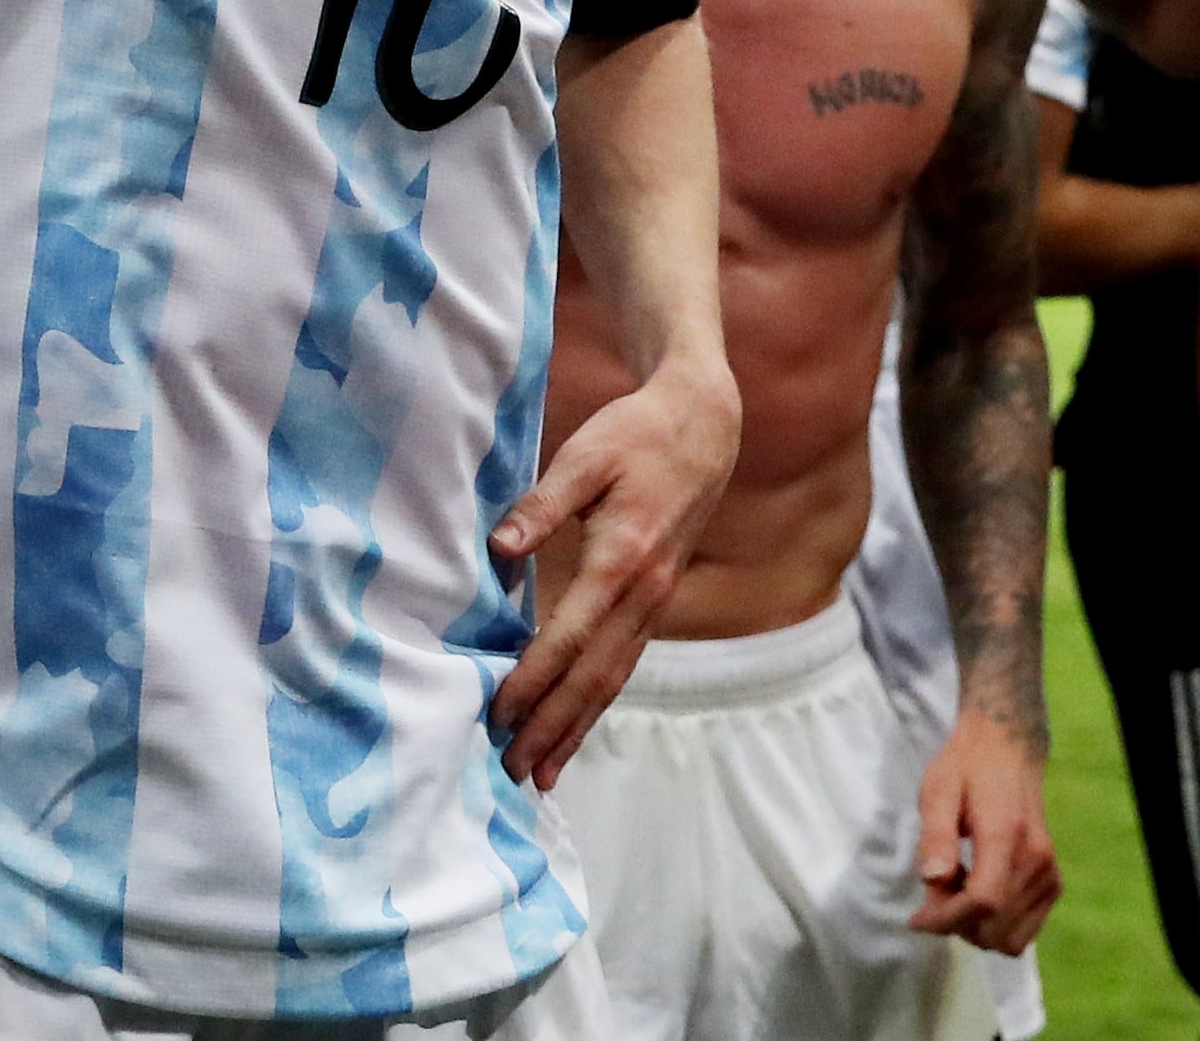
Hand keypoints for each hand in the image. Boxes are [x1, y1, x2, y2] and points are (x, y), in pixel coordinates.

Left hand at [486, 351, 737, 787]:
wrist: (702, 426)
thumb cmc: (635, 435)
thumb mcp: (585, 454)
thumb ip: (541, 504)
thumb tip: (499, 549)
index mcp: (623, 559)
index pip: (571, 635)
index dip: (534, 677)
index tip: (497, 711)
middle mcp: (645, 593)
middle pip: (595, 675)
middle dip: (553, 725)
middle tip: (513, 770)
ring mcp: (655, 601)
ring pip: (613, 679)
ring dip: (576, 727)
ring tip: (541, 772)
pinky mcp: (654, 600)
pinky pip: (624, 663)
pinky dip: (596, 701)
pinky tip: (574, 725)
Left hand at [911, 709, 1058, 949]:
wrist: (1006, 753)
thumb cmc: (964, 769)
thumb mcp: (937, 791)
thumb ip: (935, 836)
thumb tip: (932, 879)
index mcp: (1006, 836)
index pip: (983, 901)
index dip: (945, 918)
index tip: (915, 918)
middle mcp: (1037, 863)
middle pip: (995, 928)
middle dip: (956, 923)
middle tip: (932, 895)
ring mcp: (1049, 877)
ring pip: (1010, 938)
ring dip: (975, 927)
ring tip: (953, 891)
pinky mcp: (1053, 884)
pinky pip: (1024, 930)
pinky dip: (995, 924)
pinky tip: (974, 892)